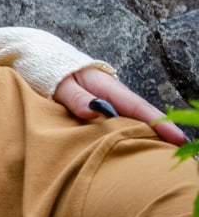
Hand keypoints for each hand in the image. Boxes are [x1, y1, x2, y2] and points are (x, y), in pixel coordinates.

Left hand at [53, 66, 186, 145]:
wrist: (36, 59)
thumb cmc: (47, 71)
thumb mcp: (57, 83)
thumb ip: (74, 97)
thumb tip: (94, 110)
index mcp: (104, 86)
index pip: (136, 107)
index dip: (158, 123)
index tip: (179, 139)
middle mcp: (110, 95)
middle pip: (139, 117)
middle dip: (160, 134)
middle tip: (181, 157)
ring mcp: (105, 102)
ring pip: (130, 121)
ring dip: (146, 136)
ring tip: (165, 157)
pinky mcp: (97, 110)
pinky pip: (117, 123)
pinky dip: (129, 134)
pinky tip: (138, 148)